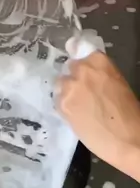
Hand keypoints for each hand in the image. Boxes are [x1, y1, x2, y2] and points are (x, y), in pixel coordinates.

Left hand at [57, 52, 139, 181]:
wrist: (128, 140)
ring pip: (60, 84)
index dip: (79, 58)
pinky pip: (57, 100)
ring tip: (79, 107)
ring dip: (67, 92)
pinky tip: (76, 116)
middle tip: (83, 93)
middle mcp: (81, 69)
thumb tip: (89, 75)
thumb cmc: (129, 114)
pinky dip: (64, 106)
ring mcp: (70, 86)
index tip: (80, 65)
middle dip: (74, 77)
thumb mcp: (117, 84)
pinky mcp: (62, 104)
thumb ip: (99, 74)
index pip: (78, 47)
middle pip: (69, 67)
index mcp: (99, 61)